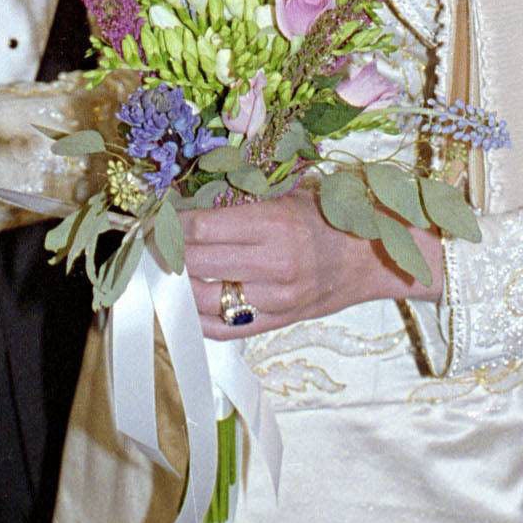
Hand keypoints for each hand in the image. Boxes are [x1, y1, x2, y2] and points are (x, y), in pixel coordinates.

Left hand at [181, 187, 442, 339]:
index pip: (202, 227)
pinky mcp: (278, 323)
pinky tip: (183, 304)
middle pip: (197, 262)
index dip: (171, 224)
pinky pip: (224, 328)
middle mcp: (274, 264)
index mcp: (276, 223)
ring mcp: (276, 300)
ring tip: (162, 273)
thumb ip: (245, 197)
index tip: (156, 218)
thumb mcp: (290, 193)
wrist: (371, 257)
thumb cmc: (328, 216)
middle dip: (167, 253)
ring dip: (176, 286)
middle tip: (151, 244)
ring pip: (204, 299)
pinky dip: (196, 318)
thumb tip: (190, 198)